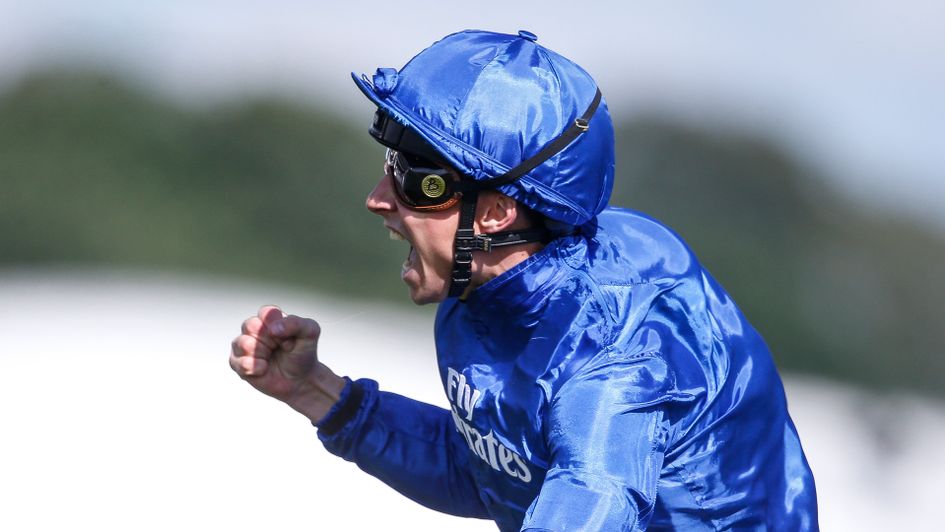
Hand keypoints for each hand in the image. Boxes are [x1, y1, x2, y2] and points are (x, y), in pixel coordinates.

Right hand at [230, 305, 344, 420]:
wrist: (300, 381)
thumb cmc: (303, 354)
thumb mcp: (310, 333)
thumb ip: (296, 323)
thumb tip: (272, 329)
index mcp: (271, 318)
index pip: (266, 313)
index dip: (279, 328)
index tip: (290, 340)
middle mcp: (255, 328)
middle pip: (251, 325)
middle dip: (270, 342)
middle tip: (280, 349)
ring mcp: (244, 345)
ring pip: (243, 343)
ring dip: (261, 354)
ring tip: (270, 359)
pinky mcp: (238, 362)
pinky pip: (238, 362)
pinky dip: (254, 368)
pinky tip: (263, 369)